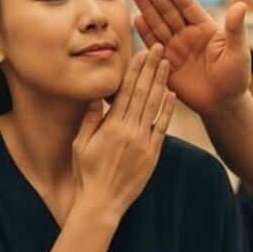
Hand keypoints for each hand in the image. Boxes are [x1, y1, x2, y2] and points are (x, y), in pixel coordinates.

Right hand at [71, 47, 175, 223]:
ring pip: (153, 106)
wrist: (102, 202)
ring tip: (167, 63)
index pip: (125, 91)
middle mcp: (129, 131)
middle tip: (158, 48)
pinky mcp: (152, 154)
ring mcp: (143, 142)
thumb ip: (90, 119)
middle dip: (150, 68)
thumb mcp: (81, 144)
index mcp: (110, 127)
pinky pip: (161, 127)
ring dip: (160, 83)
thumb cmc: (86, 173)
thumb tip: (96, 96)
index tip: (140, 53)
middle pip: (142, 93)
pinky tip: (171, 94)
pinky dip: (166, 110)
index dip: (134, 71)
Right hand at [131, 0, 250, 115]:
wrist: (223, 104)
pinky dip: (144, 32)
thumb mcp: (238, 53)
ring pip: (158, 24)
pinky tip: (136, 18)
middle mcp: (187, 33)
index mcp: (204, 27)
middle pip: (168, 10)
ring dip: (146, 8)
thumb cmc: (236, 78)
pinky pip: (153, 44)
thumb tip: (241, 5)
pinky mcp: (166, 63)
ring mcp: (175, 47)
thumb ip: (235, 30)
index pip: (187, 4)